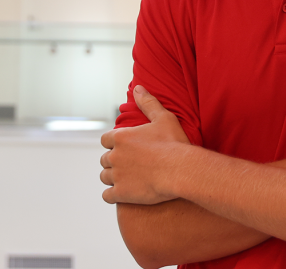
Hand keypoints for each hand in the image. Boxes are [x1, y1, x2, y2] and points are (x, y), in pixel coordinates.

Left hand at [100, 85, 190, 204]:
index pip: (105, 140)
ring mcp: (116, 176)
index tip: (126, 148)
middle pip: (104, 160)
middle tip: (130, 164)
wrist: (181, 170)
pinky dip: (112, 195)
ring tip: (127, 179)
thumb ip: (148, 102)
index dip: (114, 144)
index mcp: (120, 137)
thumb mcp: (164, 118)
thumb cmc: (174, 144)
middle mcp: (114, 156)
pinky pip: (107, 196)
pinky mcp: (121, 193)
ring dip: (113, 178)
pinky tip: (122, 194)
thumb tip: (138, 88)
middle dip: (114, 161)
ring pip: (104, 177)